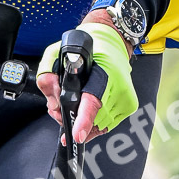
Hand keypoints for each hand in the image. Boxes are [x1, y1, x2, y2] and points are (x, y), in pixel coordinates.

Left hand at [37, 17, 137, 144]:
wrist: (112, 43)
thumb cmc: (88, 48)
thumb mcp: (58, 54)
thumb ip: (48, 76)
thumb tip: (53, 103)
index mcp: (103, 72)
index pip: (92, 101)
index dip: (84, 120)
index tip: (77, 134)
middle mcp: (118, 87)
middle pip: (92, 120)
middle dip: (72, 121)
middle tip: (60, 112)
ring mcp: (126, 98)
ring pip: (100, 126)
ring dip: (83, 124)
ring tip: (72, 110)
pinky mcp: (129, 106)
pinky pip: (107, 125)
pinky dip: (94, 123)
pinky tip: (85, 113)